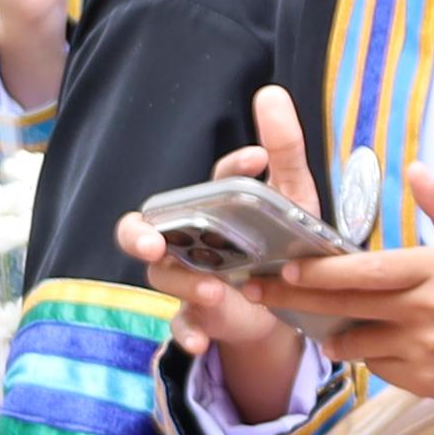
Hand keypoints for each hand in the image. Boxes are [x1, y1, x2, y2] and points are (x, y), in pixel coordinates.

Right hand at [124, 89, 323, 419]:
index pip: (214, 179)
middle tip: (151, 239)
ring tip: (212, 290)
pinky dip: (188, 334)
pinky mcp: (199, 316)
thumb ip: (286, 149)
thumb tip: (270, 92)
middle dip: (139, 233)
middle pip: (145, 228)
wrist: (291, 305)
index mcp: (216, 205)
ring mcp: (190, 278)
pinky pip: (180, 326)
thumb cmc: (284, 242)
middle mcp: (191, 238)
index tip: (257, 160)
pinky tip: (201, 342)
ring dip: (182, 282)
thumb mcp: (294, 200)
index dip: (230, 168)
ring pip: (162, 277)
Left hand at [276, 168, 433, 428]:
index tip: (285, 268)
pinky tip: (365, 345)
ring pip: (353, 341)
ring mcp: (421, 349)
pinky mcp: (420, 381)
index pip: (366, 270)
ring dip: (330, 333)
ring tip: (318, 323)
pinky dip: (364, 356)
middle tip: (257, 292)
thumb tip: (416, 168)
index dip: (321, 271)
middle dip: (295, 299)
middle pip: (346, 304)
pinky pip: (373, 367)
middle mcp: (424, 311)